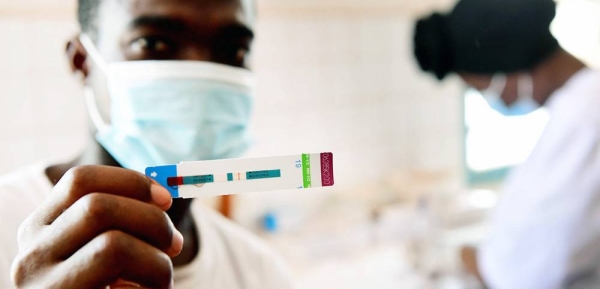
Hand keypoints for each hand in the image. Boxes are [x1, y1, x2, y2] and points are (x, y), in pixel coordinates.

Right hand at [10, 165, 182, 288]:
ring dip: (157, 261)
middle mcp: (31, 258)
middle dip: (153, 220)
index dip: (131, 181)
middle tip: (173, 244)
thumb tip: (165, 195)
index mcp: (39, 230)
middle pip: (99, 207)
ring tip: (159, 280)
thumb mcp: (100, 248)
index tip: (166, 199)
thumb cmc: (103, 287)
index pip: (80, 180)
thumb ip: (122, 219)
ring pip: (114, 245)